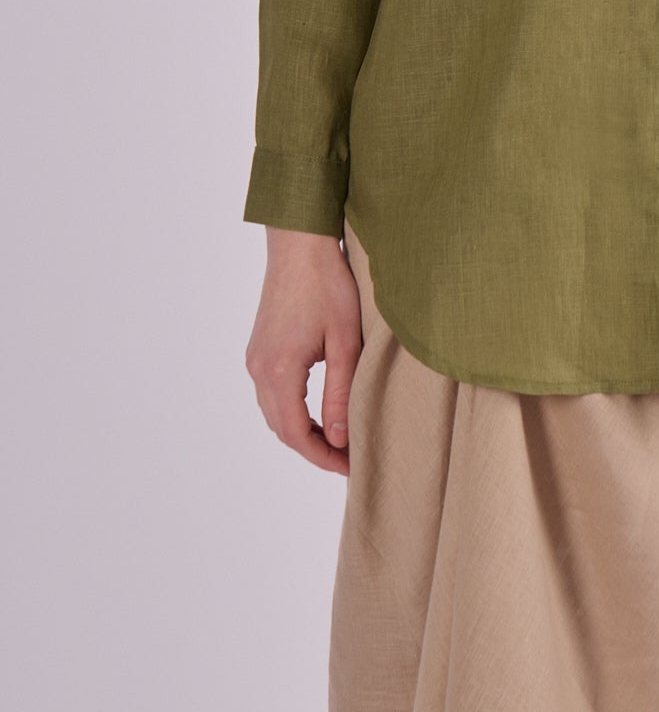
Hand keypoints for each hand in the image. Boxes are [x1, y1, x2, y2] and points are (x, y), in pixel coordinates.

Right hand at [244, 228, 361, 474]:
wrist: (299, 244)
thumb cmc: (327, 285)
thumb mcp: (344, 341)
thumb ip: (340, 393)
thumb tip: (340, 438)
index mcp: (279, 370)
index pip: (297, 434)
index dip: (323, 456)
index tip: (351, 466)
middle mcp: (258, 369)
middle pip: (282, 429)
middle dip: (314, 449)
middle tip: (348, 458)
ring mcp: (255, 358)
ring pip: (274, 413)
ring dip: (302, 431)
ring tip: (338, 438)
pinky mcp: (259, 348)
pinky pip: (271, 394)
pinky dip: (292, 410)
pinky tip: (318, 410)